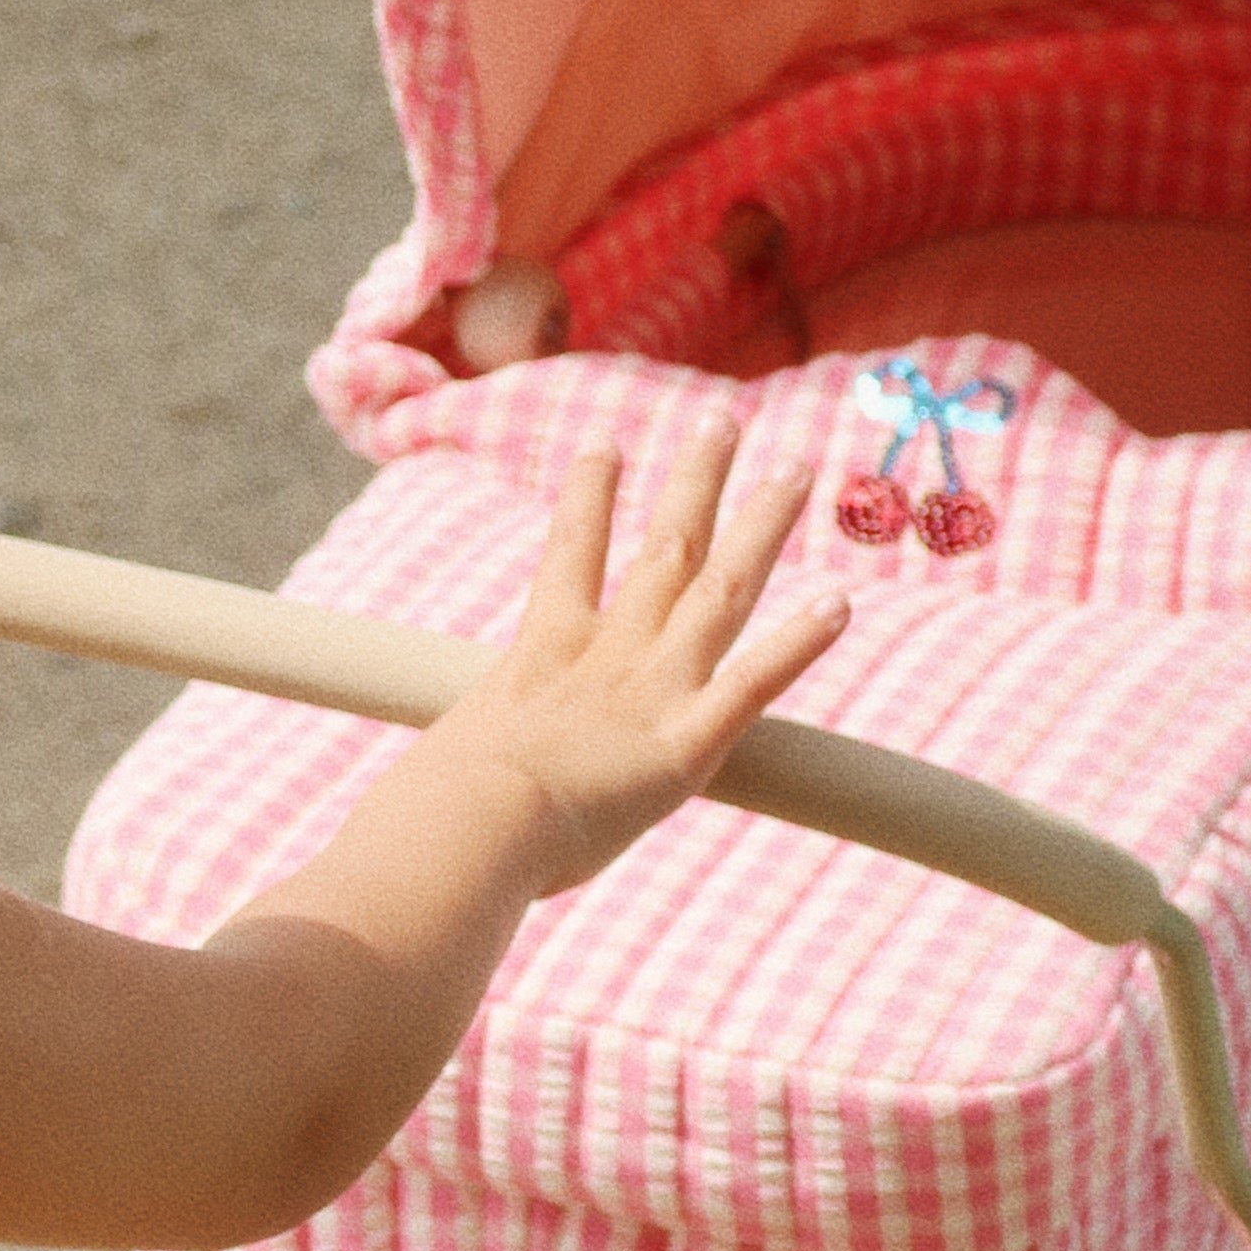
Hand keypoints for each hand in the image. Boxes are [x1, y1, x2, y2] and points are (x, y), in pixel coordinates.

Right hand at [428, 432, 844, 890]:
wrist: (463, 829)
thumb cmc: (431, 818)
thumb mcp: (435, 777)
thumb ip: (448, 775)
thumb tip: (412, 819)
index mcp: (539, 656)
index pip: (571, 556)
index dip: (590, 498)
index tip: (607, 443)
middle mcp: (604, 657)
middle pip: (663, 549)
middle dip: (697, 482)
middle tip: (723, 421)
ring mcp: (649, 693)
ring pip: (720, 591)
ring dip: (761, 528)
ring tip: (796, 471)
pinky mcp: (686, 747)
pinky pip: (753, 683)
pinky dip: (798, 643)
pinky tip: (839, 602)